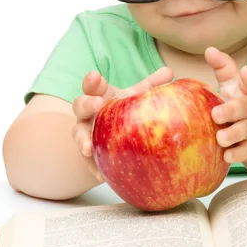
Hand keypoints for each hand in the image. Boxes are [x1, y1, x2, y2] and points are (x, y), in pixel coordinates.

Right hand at [72, 67, 173, 181]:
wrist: (113, 139)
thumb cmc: (125, 111)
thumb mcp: (136, 96)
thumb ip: (151, 85)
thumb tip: (169, 72)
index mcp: (98, 96)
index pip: (92, 85)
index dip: (92, 81)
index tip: (96, 76)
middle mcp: (87, 114)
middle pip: (80, 106)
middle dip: (86, 104)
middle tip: (97, 104)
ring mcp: (84, 135)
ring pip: (78, 135)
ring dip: (82, 140)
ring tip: (88, 148)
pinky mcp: (88, 157)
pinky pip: (88, 163)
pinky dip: (94, 168)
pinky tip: (102, 175)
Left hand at [204, 47, 246, 164]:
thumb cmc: (241, 103)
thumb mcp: (234, 85)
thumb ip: (224, 67)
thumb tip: (209, 49)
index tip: (245, 71)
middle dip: (233, 110)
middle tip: (216, 113)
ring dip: (234, 134)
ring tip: (220, 137)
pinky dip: (238, 154)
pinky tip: (226, 156)